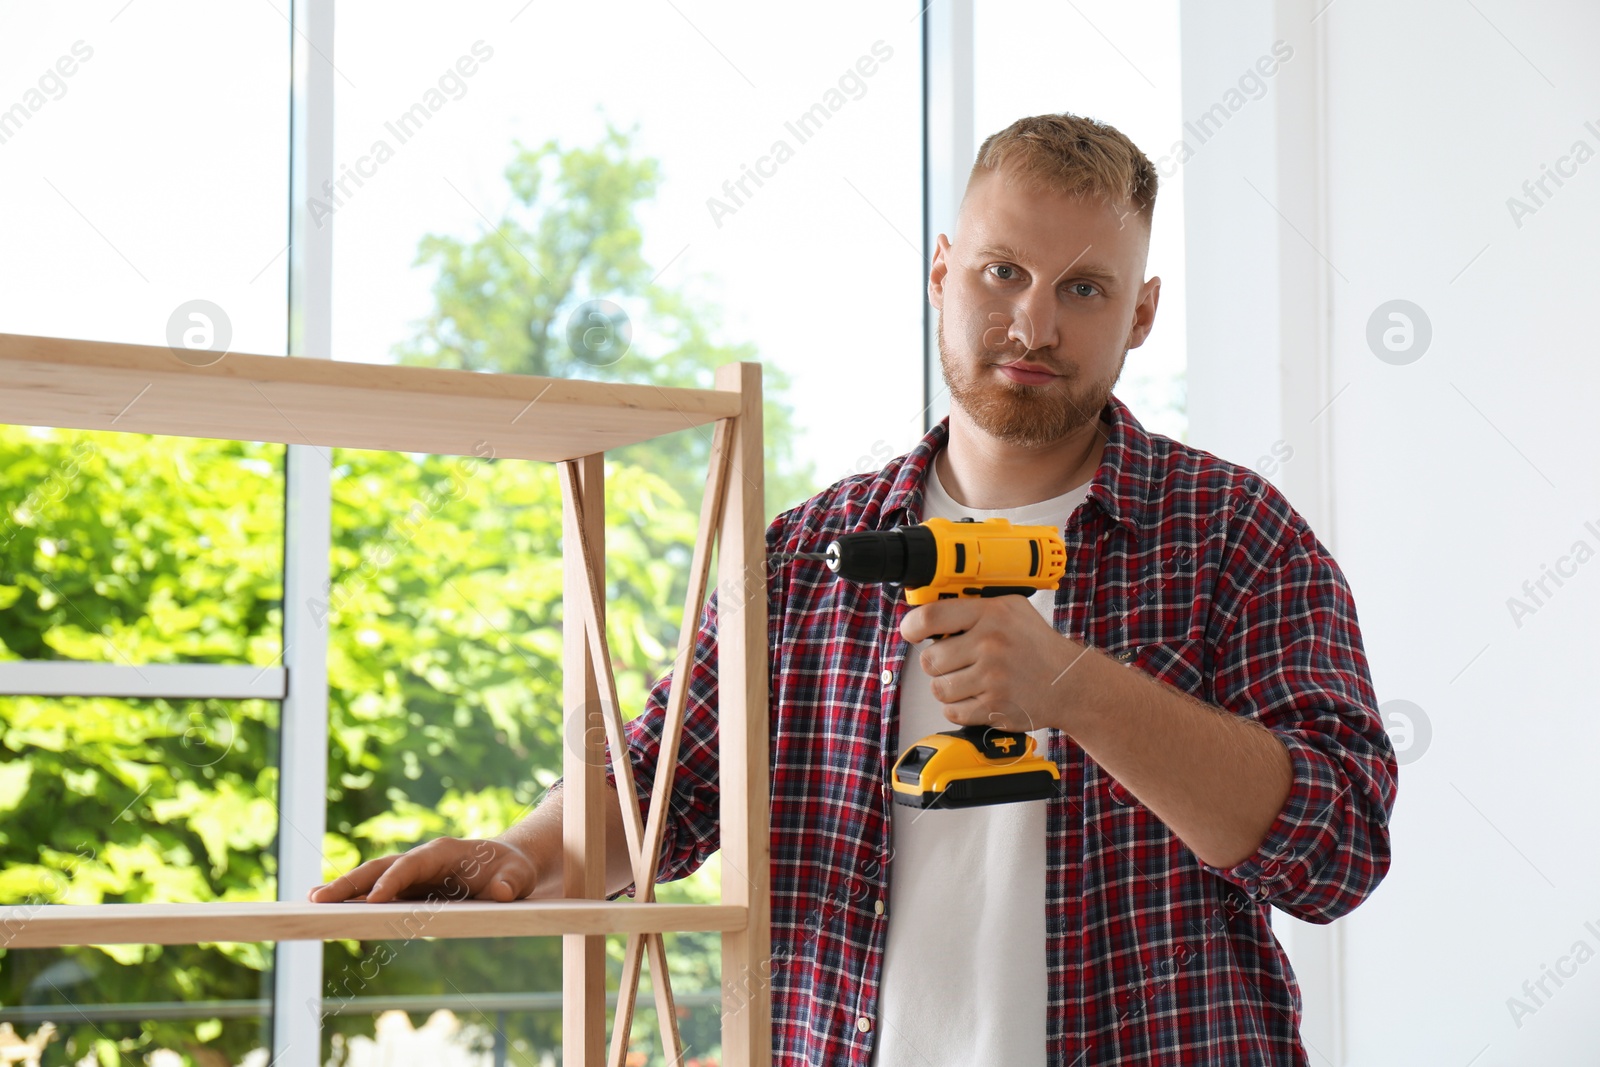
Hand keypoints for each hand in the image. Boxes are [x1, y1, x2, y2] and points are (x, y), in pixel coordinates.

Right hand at [306, 837, 539, 903]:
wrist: (507, 868)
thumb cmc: (512, 870)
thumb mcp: (519, 876)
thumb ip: (511, 883)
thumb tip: (500, 893)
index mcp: (443, 851)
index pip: (411, 864)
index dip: (393, 880)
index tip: (374, 899)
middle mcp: (420, 860)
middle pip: (379, 867)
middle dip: (351, 882)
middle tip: (317, 898)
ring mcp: (411, 875)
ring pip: (372, 880)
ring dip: (344, 890)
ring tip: (311, 902)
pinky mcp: (407, 891)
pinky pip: (377, 895)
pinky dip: (355, 901)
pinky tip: (330, 913)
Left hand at [899, 594, 1088, 733]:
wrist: (1069, 683)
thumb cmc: (1036, 645)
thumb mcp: (1010, 608)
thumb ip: (972, 606)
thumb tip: (928, 614)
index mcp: (991, 614)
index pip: (931, 616)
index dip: (912, 626)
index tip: (912, 632)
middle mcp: (991, 645)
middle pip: (930, 659)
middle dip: (937, 662)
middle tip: (955, 661)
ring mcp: (992, 678)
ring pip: (939, 688)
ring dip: (947, 687)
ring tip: (967, 680)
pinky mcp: (994, 707)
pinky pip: (953, 712)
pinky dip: (958, 708)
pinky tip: (975, 697)